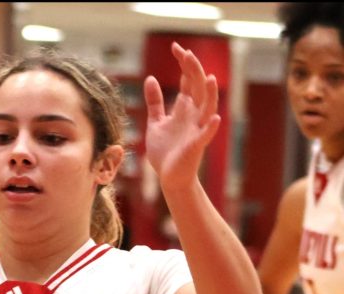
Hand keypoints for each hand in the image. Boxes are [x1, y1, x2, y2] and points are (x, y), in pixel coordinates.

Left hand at [143, 42, 220, 190]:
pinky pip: (205, 135)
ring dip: (210, 94)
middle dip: (193, 71)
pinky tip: (213, 117)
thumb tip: (150, 78)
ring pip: (207, 108)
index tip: (175, 47)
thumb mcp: (156, 122)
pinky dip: (210, 126)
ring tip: (209, 78)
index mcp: (185, 109)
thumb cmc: (165, 151)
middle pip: (198, 88)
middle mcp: (193, 116)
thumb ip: (155, 102)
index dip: (184, 64)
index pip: (188, 81)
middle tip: (186, 53)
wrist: (169, 177)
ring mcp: (196, 130)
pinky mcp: (196, 146)